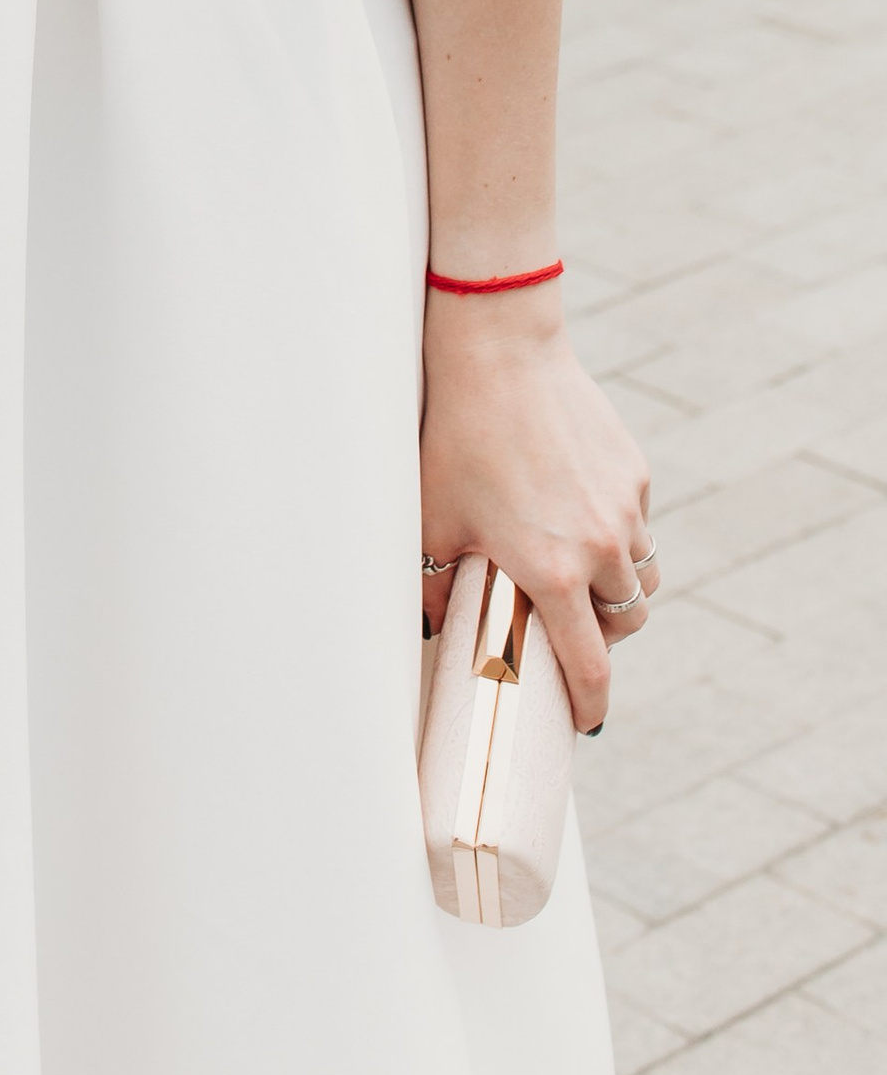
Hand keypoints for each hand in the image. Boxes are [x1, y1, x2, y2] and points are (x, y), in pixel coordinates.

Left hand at [419, 296, 656, 729]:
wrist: (500, 352)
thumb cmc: (457, 437)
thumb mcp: (436, 520)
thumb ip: (439, 585)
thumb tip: (434, 629)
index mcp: (553, 573)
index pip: (589, 666)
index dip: (589, 704)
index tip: (585, 722)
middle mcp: (601, 548)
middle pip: (625, 624)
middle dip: (604, 638)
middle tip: (569, 630)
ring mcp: (625, 508)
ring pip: (640, 575)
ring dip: (617, 589)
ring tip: (579, 577)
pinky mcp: (634, 471)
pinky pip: (636, 523)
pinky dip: (616, 534)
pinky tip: (574, 510)